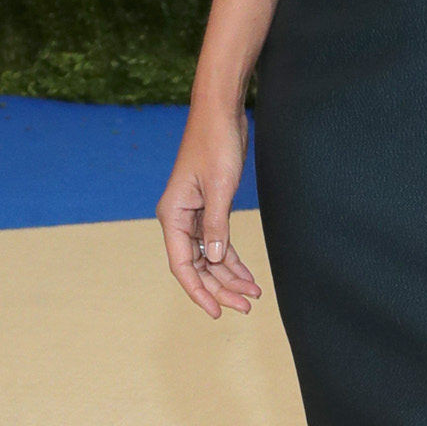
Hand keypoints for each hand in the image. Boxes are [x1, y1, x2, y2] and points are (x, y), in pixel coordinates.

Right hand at [157, 102, 261, 319]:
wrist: (221, 114)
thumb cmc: (215, 144)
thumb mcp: (219, 186)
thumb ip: (217, 225)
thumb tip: (217, 260)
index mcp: (173, 215)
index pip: (183, 265)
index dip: (198, 291)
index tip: (217, 311)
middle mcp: (180, 219)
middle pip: (198, 266)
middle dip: (221, 288)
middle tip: (246, 306)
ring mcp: (194, 215)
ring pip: (210, 258)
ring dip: (230, 278)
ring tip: (253, 295)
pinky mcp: (210, 209)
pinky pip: (219, 243)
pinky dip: (233, 260)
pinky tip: (248, 276)